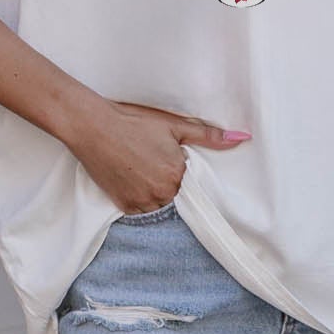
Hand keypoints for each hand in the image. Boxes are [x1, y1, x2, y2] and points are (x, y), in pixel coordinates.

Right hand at [66, 97, 249, 213]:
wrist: (92, 126)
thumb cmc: (132, 122)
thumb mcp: (173, 125)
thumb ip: (208, 135)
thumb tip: (241, 138)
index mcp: (178, 174)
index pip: (192, 184)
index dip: (183, 173)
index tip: (170, 163)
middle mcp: (162, 193)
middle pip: (176, 196)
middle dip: (169, 183)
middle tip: (151, 161)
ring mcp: (141, 202)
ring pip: (159, 206)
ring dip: (155, 194)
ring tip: (140, 169)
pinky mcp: (123, 206)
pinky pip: (140, 211)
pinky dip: (139, 199)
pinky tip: (131, 179)